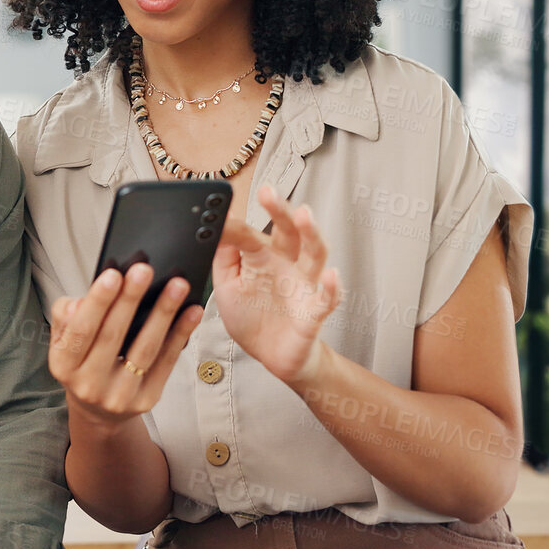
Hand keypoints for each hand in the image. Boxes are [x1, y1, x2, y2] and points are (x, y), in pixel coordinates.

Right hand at [48, 263, 203, 426]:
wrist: (98, 411)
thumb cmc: (83, 362)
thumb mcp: (63, 340)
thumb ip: (66, 316)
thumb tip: (81, 302)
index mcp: (63, 365)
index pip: (80, 330)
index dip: (98, 302)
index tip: (114, 275)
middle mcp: (89, 384)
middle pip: (112, 336)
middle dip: (130, 300)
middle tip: (144, 270)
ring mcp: (119, 396)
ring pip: (144, 349)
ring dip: (163, 314)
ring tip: (176, 286)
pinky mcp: (146, 399)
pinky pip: (166, 362)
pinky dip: (180, 334)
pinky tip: (191, 312)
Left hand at [213, 184, 340, 386]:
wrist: (273, 357)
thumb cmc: (252, 317)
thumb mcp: (228, 286)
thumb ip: (223, 256)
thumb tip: (216, 223)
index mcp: (263, 257)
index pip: (249, 234)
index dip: (234, 224)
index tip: (218, 210)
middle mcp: (286, 264)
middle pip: (288, 231)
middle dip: (279, 210)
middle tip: (268, 191)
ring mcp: (303, 286)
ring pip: (313, 254)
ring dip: (310, 234)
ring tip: (304, 215)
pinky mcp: (314, 312)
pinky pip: (326, 298)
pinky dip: (332, 287)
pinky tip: (332, 276)